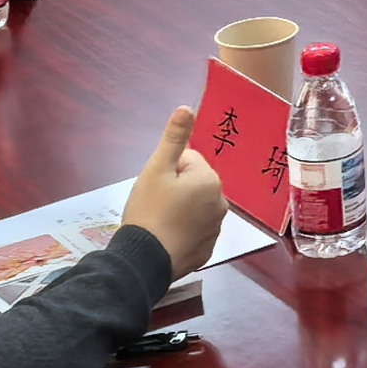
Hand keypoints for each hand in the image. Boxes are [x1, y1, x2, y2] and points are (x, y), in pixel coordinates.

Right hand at [121, 105, 228, 274]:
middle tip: (154, 203)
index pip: (188, 161)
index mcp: (210, 180)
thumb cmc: (150, 211)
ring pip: (194, 207)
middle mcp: (221, 203)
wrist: (145, 261)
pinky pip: (194, 231)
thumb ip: (174, 138)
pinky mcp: (207, 251)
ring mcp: (215, 229)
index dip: (168, 170)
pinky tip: (166, 238)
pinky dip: (182, 231)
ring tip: (158, 222)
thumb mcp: (156, 169)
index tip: (155, 187)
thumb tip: (187, 107)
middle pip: (193, 184)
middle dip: (175, 189)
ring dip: (180, 210)